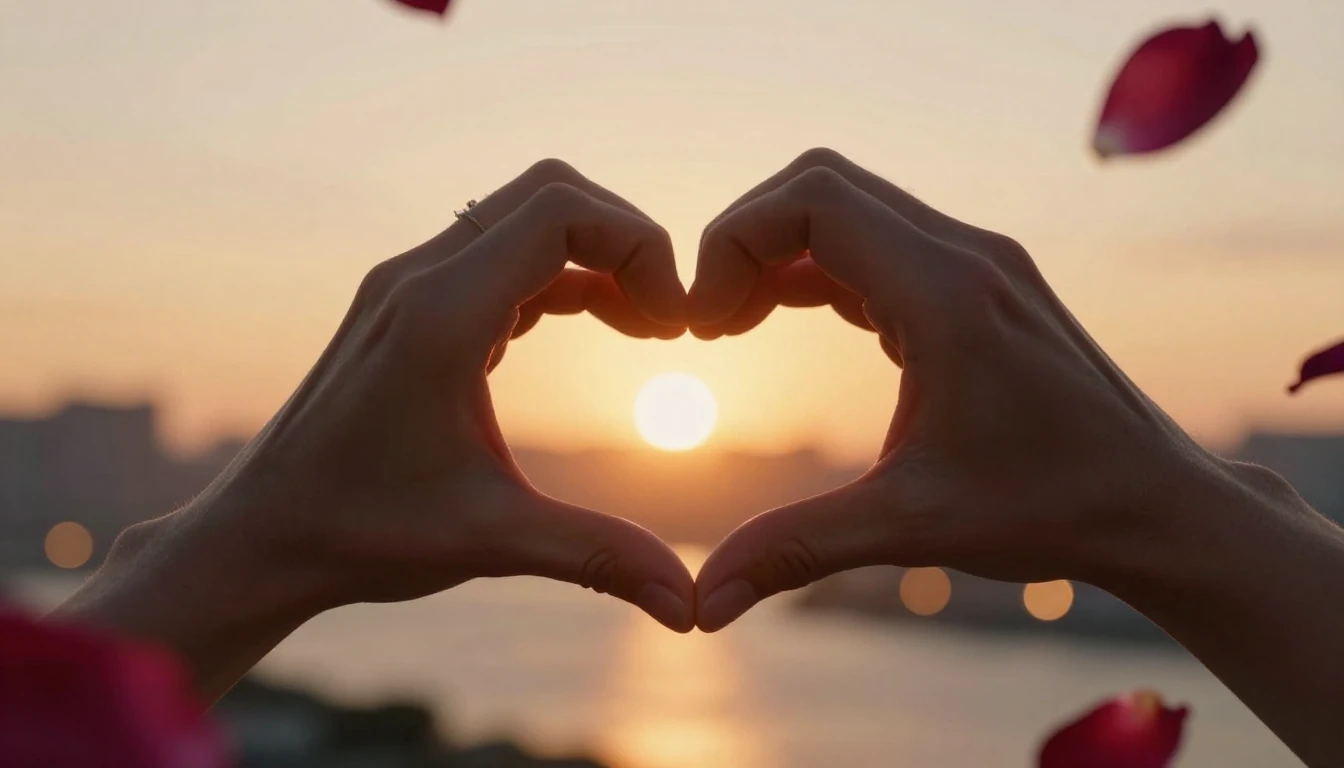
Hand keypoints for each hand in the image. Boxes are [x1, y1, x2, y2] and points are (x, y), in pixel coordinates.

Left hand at [62, 160, 695, 697]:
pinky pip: (503, 256)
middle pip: (549, 193)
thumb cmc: (359, 533)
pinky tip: (600, 326)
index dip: (639, 247)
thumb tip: (689, 606)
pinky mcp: (410, 306)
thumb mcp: (490, 540)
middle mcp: (420, 278)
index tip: (676, 323)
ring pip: (525, 218)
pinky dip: (562, 278)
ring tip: (649, 328)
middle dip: (626, 241)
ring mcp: (409, 286)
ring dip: (597, 258)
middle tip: (669, 319)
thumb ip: (597, 557)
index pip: (560, 211)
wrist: (262, 535)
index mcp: (440, 315)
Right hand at [687, 147, 1230, 628]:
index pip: (813, 200)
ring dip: (780, 251)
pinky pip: (879, 243)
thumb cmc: (1051, 511)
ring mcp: (977, 263)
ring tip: (732, 323)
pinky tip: (788, 319)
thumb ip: (798, 551)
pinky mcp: (979, 284)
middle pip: (821, 184)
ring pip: (849, 207)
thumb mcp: (912, 528)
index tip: (702, 323)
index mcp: (946, 294)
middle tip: (709, 321)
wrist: (1156, 504)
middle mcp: (965, 255)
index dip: (733, 241)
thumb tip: (703, 602)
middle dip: (746, 238)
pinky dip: (820, 268)